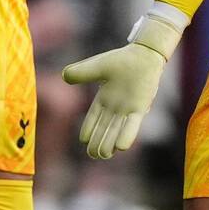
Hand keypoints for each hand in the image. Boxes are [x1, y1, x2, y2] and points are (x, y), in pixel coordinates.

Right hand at [62, 12, 183, 158]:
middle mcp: (116, 106)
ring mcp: (128, 108)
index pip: (93, 117)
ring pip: (116, 129)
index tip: (83, 140)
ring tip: (103, 155)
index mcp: (104, 98)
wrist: (144, 55)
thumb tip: (64, 76)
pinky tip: (121, 148)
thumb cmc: (122, 60)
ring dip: (109, 142)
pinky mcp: (140, 107)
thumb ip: (81, 72)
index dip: (88, 129)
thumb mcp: (97, 66)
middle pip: (104, 128)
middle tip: (92, 154)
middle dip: (98, 141)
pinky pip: (132, 124)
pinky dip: (127, 135)